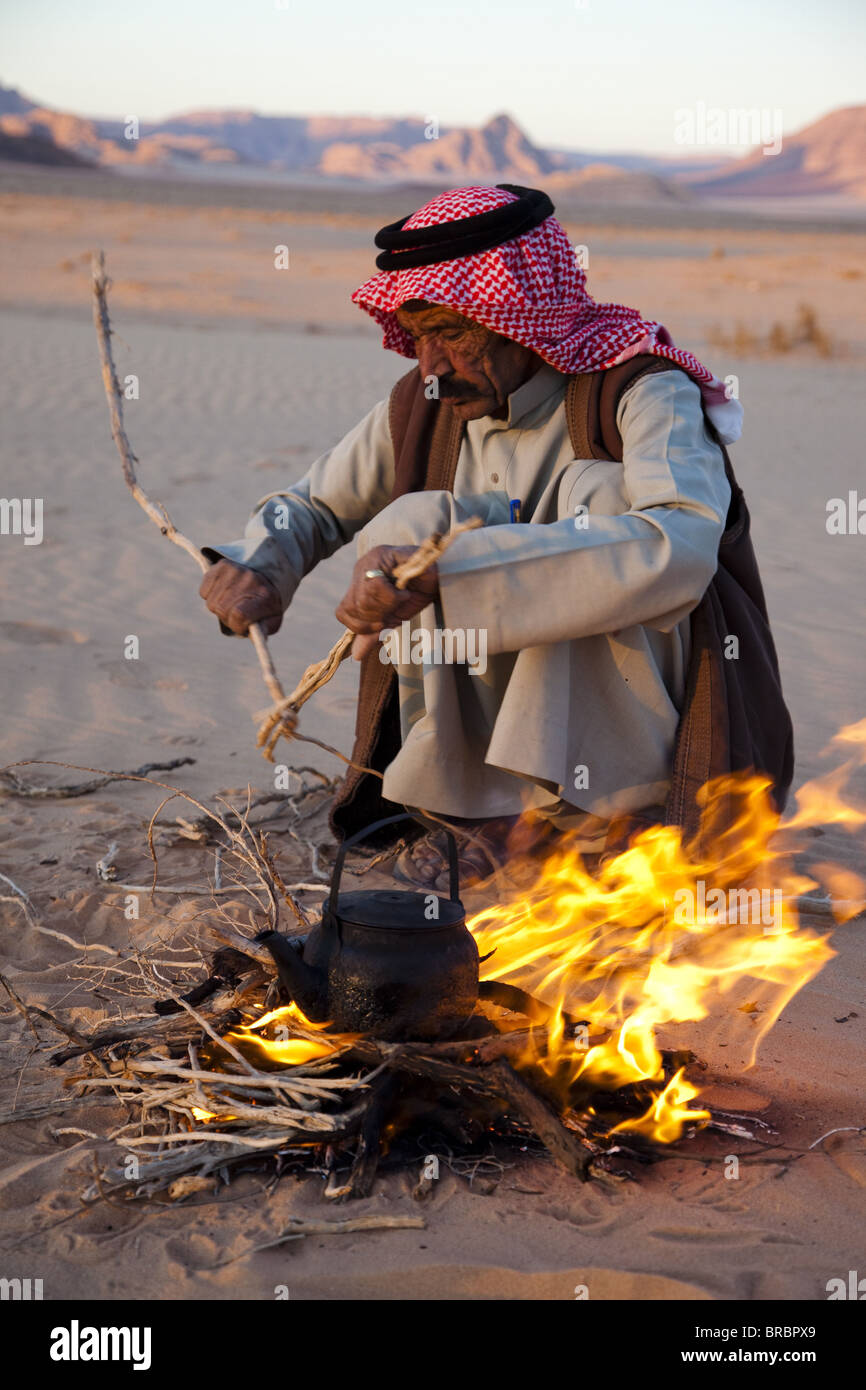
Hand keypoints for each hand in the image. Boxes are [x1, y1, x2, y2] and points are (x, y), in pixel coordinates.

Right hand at [199, 559, 283, 636]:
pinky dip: (210, 596)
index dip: (236, 625)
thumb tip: (255, 638)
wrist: (268, 574)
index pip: (239, 614)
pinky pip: (204, 592)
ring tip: (231, 603)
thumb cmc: (267, 603)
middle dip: (227, 618)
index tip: (241, 625)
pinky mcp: (221, 565)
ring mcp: (235, 570)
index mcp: (266, 596)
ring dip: (219, 608)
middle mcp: (250, 579)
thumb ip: (263, 631)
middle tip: (236, 614)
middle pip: (222, 609)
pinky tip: (223, 593)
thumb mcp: (272, 620)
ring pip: (211, 603)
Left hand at [335, 545, 438, 659]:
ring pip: (362, 598)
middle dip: (377, 617)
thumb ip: (372, 633)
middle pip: (353, 607)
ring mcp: (370, 560)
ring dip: (386, 606)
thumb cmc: (417, 594)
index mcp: (359, 585)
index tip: (384, 623)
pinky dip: (392, 596)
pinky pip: (376, 586)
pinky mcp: (383, 554)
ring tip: (401, 599)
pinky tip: (404, 592)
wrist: (442, 578)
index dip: (363, 625)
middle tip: (395, 610)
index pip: (343, 612)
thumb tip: (356, 656)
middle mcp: (361, 570)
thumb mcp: (391, 618)